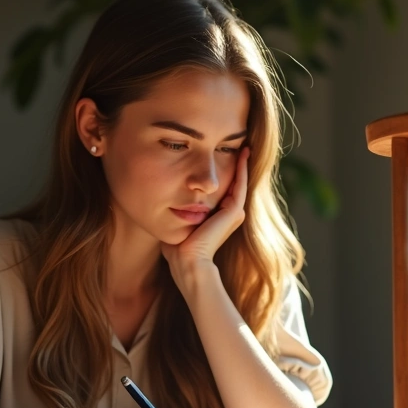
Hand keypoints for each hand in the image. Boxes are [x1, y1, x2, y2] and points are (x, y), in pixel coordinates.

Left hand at [162, 146, 248, 284]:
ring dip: (242, 164)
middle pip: (234, 185)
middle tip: (238, 146)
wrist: (187, 262)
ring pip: (240, 182)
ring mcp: (234, 213)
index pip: (224, 192)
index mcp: (218, 219)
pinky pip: (240, 184)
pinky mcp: (234, 211)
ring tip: (244, 145)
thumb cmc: (177, 250)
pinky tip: (242, 153)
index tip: (219, 158)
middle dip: (235, 166)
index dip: (224, 176)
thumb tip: (163, 207)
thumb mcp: (177, 225)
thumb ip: (176, 215)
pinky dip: (242, 169)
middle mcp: (230, 215)